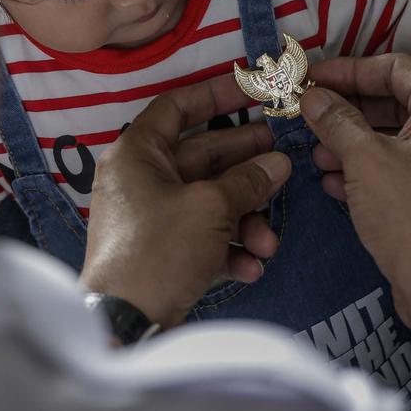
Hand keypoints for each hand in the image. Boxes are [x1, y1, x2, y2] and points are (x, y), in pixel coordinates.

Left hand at [79, 74, 289, 327]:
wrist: (125, 321)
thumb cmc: (159, 249)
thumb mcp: (210, 208)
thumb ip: (247, 181)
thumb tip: (278, 164)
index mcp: (136, 153)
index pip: (177, 107)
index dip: (217, 94)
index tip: (254, 89)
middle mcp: (138, 178)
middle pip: (200, 156)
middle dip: (246, 164)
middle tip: (285, 158)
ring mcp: (148, 216)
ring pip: (207, 201)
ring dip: (243, 218)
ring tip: (268, 239)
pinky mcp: (159, 251)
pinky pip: (200, 236)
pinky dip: (227, 248)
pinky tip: (251, 265)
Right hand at [300, 54, 410, 325]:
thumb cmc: (410, 212)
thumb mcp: (364, 157)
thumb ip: (335, 119)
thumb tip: (312, 95)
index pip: (394, 67)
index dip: (347, 70)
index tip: (310, 79)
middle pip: (393, 101)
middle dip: (346, 109)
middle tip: (307, 114)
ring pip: (393, 137)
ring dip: (350, 141)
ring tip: (315, 152)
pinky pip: (398, 167)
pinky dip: (365, 168)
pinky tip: (332, 182)